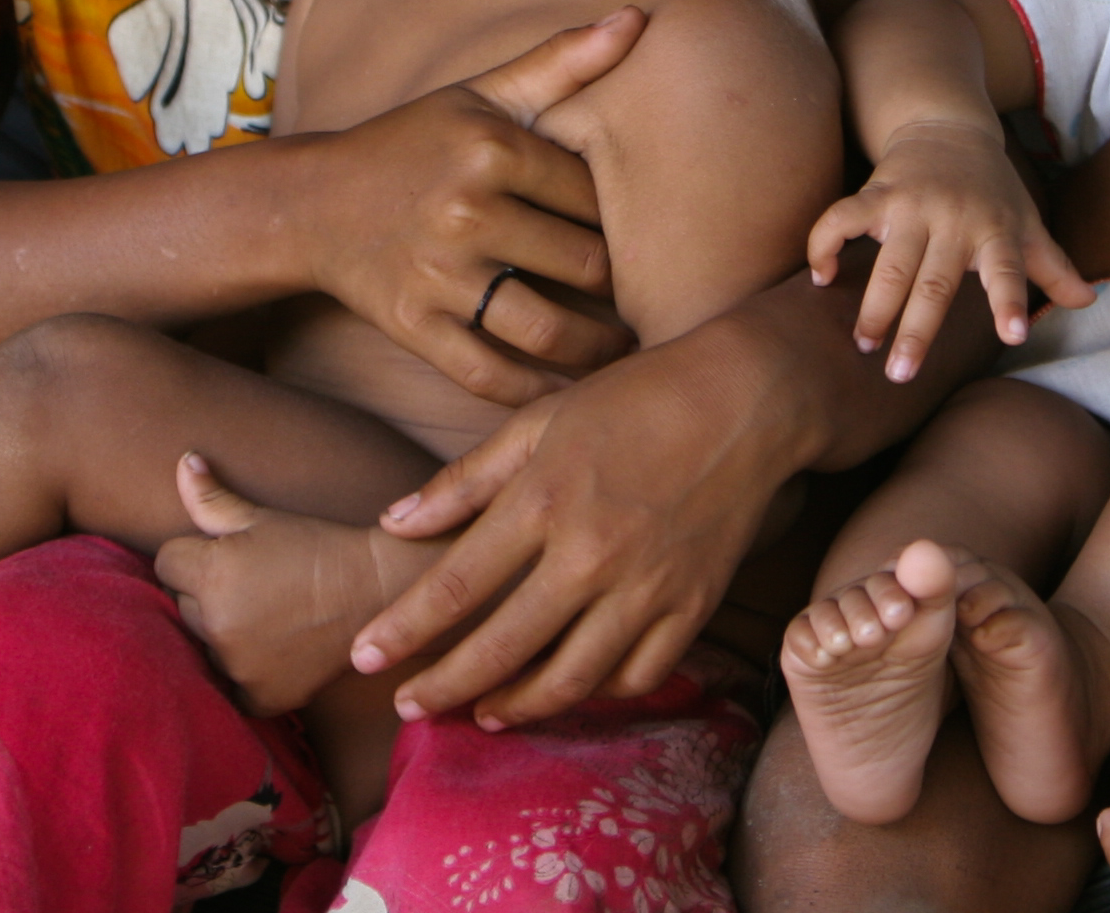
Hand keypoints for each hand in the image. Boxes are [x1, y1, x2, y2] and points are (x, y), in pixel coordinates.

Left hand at [155, 453, 422, 714]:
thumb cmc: (315, 547)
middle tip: (252, 584)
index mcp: (211, 573)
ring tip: (265, 615)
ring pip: (202, 645)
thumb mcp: (261, 518)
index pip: (166, 563)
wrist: (373, 592)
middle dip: (204, 594)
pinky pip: (229, 685)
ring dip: (220, 634)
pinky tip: (273, 650)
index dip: (193, 555)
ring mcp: (236, 665)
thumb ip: (210, 499)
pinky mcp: (258, 696)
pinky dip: (244, 673)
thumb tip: (183, 460)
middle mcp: (216, 623)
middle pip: (181, 605)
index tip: (229, 556)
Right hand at [300, 11, 638, 406]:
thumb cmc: (413, 143)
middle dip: (623, 287)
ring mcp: (437, 274)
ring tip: (624, 350)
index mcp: (491, 148)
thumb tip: (637, 17)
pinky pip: (490, 375)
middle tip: (649, 298)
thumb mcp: (480, 94)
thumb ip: (560, 61)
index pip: (594, 197)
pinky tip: (570, 392)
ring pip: (547, 329)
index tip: (644, 234)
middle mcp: (466, 210)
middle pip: (585, 265)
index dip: (626, 219)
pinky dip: (537, 394)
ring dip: (599, 350)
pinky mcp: (413, 327)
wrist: (312, 202)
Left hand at [347, 315, 798, 727]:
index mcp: (544, 500)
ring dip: (516, 706)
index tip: (362, 656)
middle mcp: (591, 554)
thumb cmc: (635, 397)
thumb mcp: (540, 420)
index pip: (456, 584)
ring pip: (570, 679)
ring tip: (481, 712)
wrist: (747, 399)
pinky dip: (598, 693)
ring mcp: (647, 588)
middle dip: (444, 686)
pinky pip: (638, 676)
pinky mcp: (693, 606)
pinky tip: (569, 689)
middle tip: (406, 705)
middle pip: (502, 646)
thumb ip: (466, 479)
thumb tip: (394, 522)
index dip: (404, 629)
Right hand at [809, 123, 1093, 379]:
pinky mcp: (877, 192)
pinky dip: (826, 245)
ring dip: (874, 306)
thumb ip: (1053, 266)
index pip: (1008, 271)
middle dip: (916, 330)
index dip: (1010, 302)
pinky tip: (821, 276)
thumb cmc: (993, 188)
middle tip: (900, 374)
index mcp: (995, 231)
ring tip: (863, 343)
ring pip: (889, 264)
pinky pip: (843, 219)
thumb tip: (1089, 302)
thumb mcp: (1027, 222)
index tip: (1013, 335)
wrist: (948, 125)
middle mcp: (954, 220)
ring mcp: (912, 205)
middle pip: (934, 283)